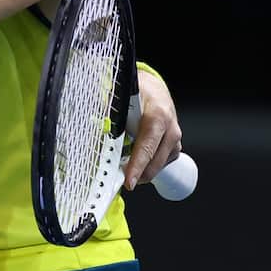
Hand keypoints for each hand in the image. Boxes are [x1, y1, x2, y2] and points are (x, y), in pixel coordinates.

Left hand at [122, 70, 182, 190]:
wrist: (155, 89)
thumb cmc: (138, 93)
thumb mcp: (122, 98)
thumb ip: (110, 116)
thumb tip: (95, 132)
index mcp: (157, 116)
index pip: (146, 147)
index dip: (136, 167)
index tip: (128, 182)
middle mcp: (170, 128)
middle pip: (154, 161)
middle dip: (137, 174)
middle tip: (119, 179)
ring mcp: (175, 138)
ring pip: (158, 165)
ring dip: (142, 169)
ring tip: (125, 165)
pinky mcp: (175, 145)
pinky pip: (161, 162)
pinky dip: (148, 164)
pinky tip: (136, 158)